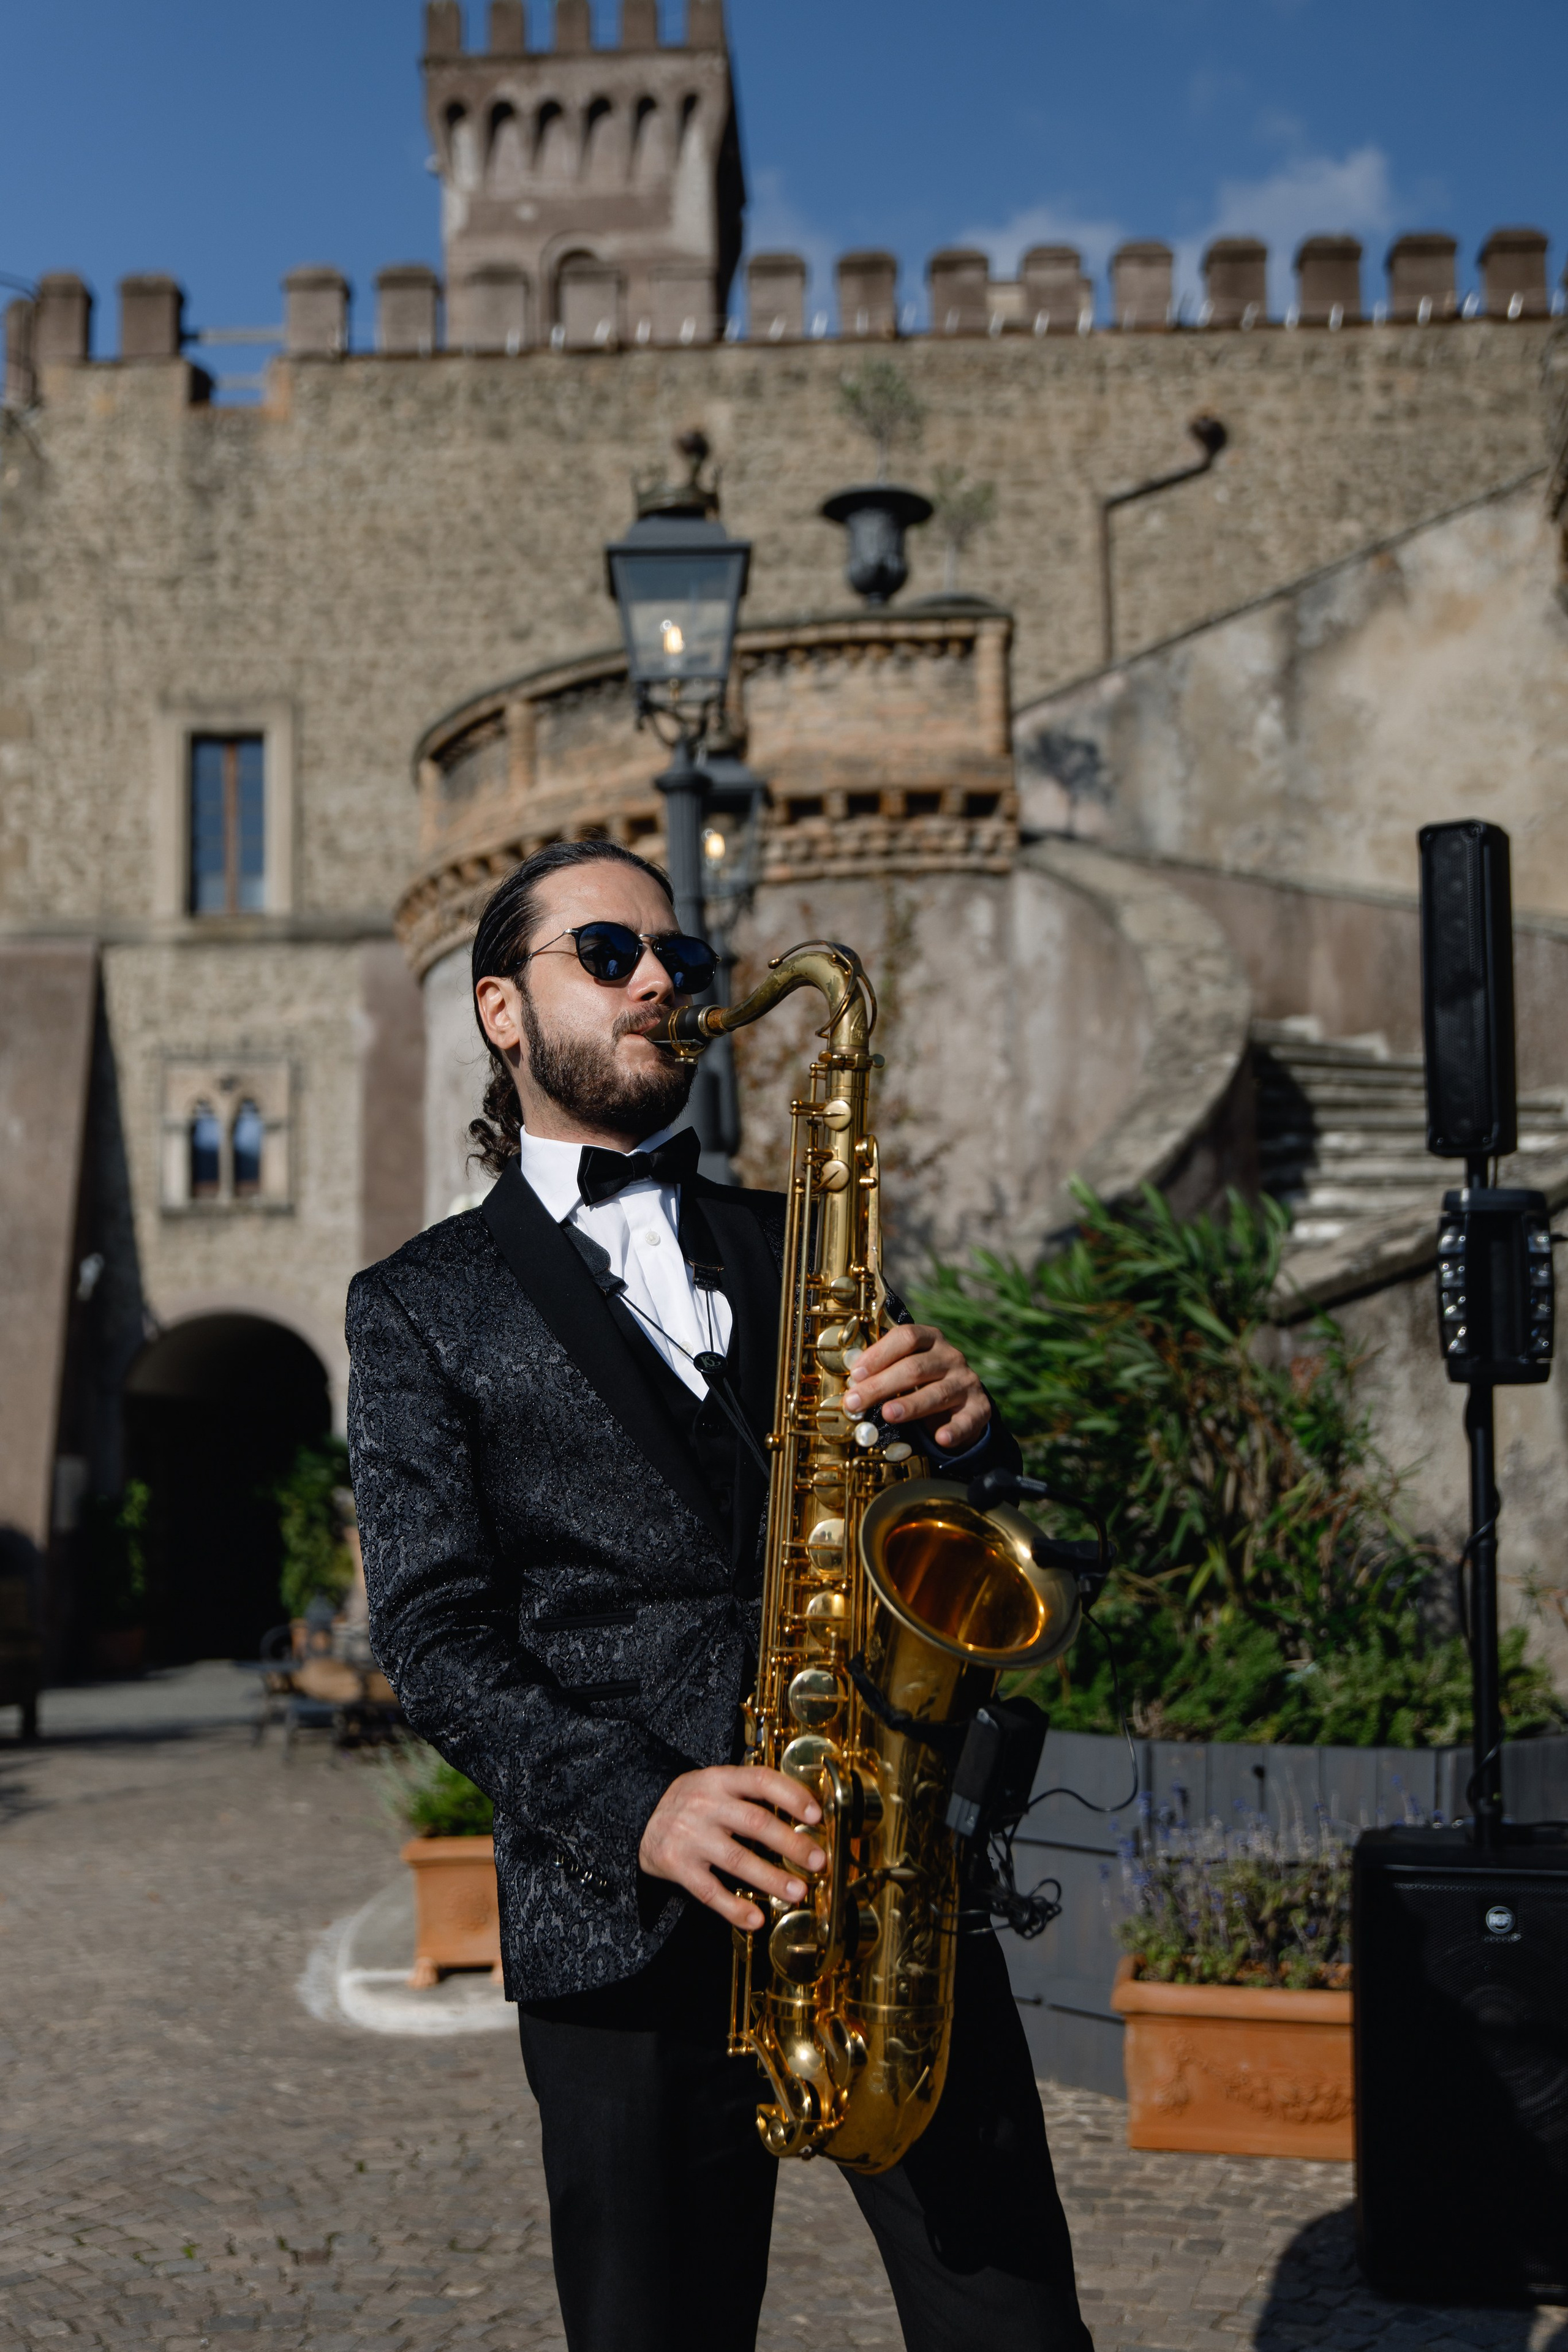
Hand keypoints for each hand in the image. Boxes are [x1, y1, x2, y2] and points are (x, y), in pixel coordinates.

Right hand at [639, 1765, 825, 1931]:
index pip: (761, 1780)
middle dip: (792, 1843)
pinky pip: (709, 1891)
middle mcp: (704, 1804)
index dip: (792, 1795)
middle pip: (755, 1822)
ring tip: (798, 1891)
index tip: (817, 1815)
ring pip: (737, 1859)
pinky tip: (756, 1918)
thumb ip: (751, 1794)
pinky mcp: (676, 1865)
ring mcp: (689, 1836)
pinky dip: (734, 1907)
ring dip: (771, 1878)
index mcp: (719, 1779)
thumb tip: (805, 1815)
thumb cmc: (692, 1803)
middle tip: (818, 1861)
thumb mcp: (716, 1785)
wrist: (639, 1818)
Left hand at [843, 1322, 991, 1452]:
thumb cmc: (922, 1382)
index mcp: (931, 1339)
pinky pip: (966, 1420)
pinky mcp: (979, 1408)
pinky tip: (940, 1438)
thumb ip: (882, 1369)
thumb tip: (852, 1379)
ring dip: (910, 1405)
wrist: (962, 1403)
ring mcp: (966, 1382)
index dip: (879, 1354)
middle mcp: (951, 1357)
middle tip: (856, 1402)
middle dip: (881, 1385)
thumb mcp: (904, 1367)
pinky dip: (954, 1430)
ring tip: (887, 1414)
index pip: (907, 1337)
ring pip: (937, 1393)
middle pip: (915, 1367)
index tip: (856, 1374)